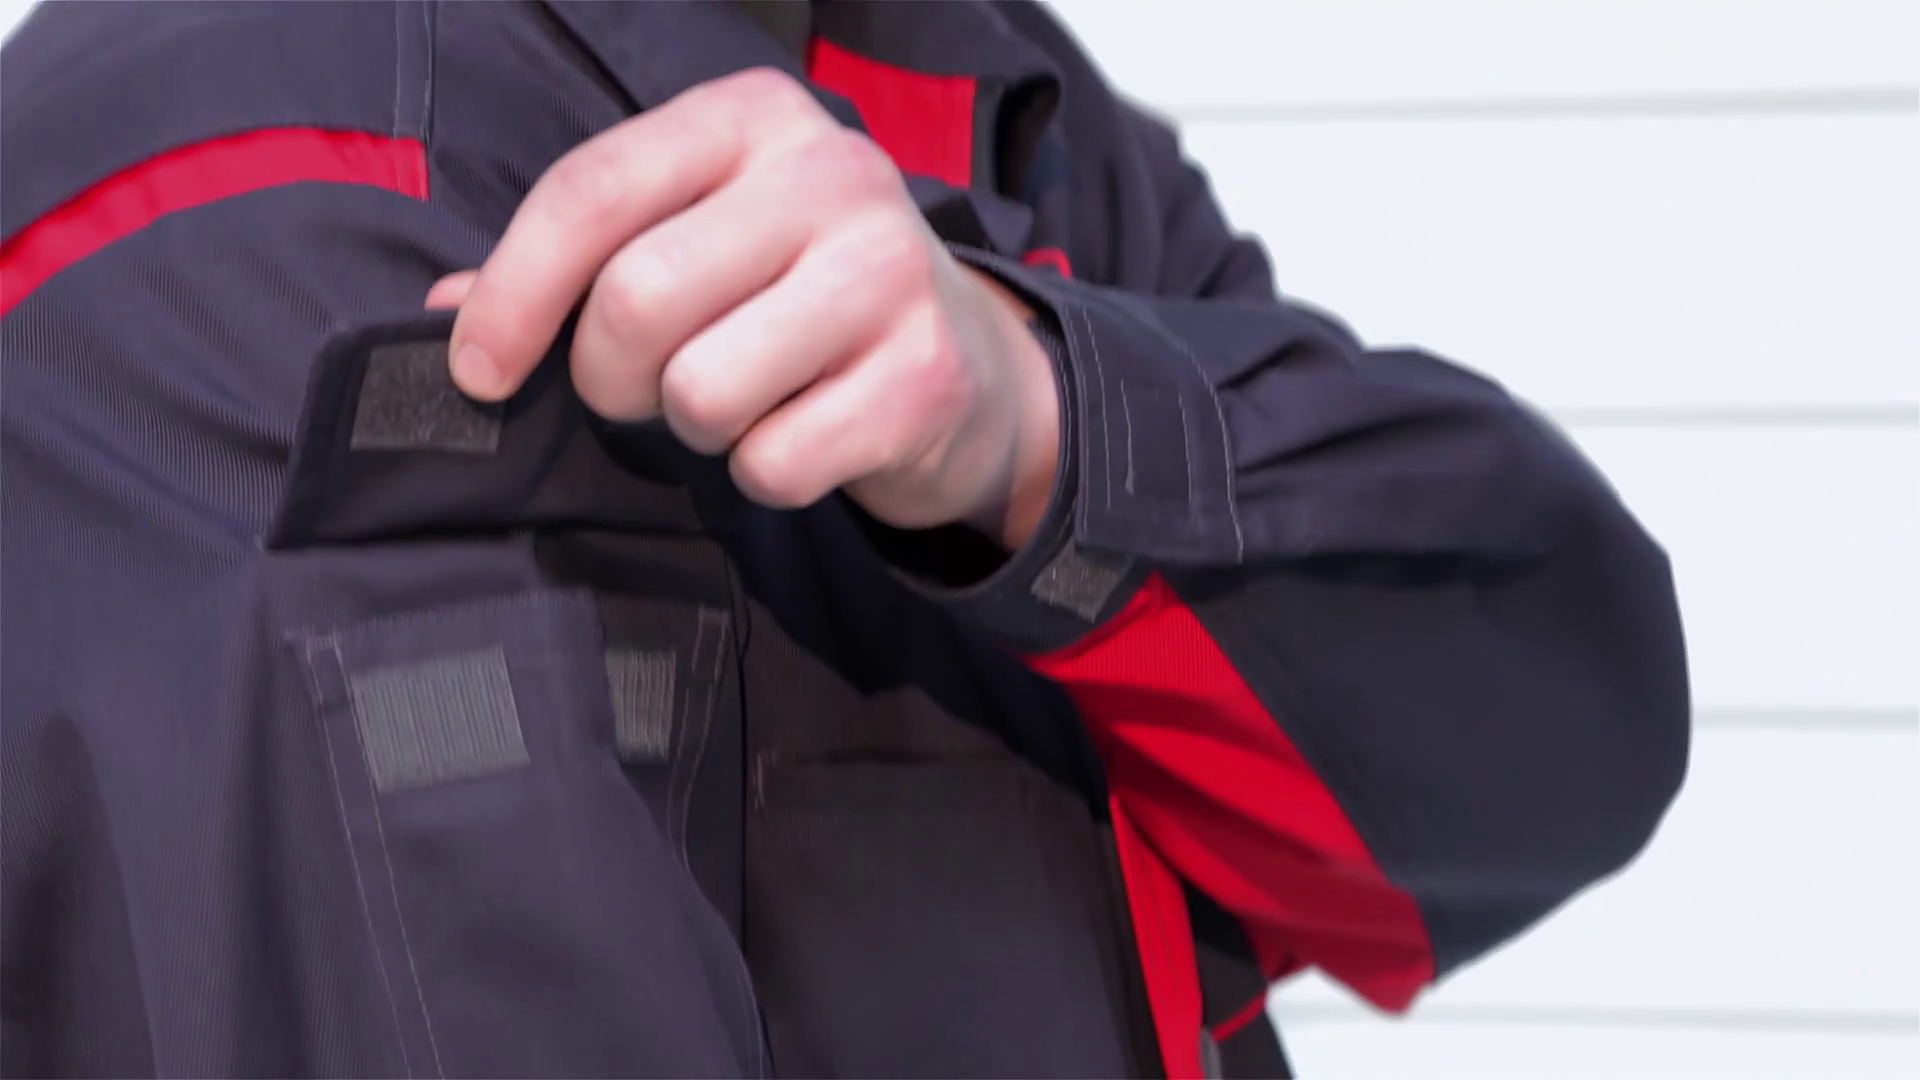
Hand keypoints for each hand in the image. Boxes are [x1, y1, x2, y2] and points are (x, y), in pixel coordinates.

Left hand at [427, 69, 1060, 549]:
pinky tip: (803, 435)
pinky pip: (772, 462)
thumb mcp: (698, 239)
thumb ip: (577, 263)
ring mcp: (891, 274)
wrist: (967, 362)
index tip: (477, 369)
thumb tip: (444, 314)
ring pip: (701, 390)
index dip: (513, 292)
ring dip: (693, 427)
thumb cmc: (799, 294)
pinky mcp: (924, 379)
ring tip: (738, 403)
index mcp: (754, 119)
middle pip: (636, 300)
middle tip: (637, 393)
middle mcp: (832, 176)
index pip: (592, 191)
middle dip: (607, 377)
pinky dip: (762, 474)